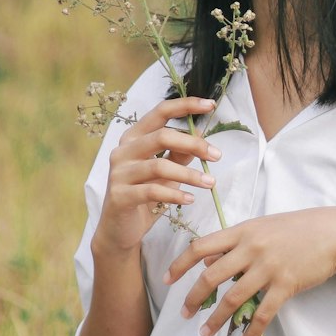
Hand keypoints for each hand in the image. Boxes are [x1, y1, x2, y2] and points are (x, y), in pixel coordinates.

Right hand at [93, 96, 221, 255]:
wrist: (119, 230)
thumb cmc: (144, 194)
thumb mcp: (166, 171)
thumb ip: (179, 152)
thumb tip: (200, 134)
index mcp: (134, 137)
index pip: (160, 112)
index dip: (185, 105)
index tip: (210, 105)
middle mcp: (123, 150)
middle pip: (162, 136)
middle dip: (193, 144)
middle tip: (217, 156)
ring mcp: (118, 173)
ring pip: (159, 166)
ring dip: (190, 174)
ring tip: (210, 183)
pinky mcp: (119, 196)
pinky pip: (152, 191)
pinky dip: (174, 194)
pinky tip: (190, 199)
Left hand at [163, 207, 335, 335]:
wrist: (335, 232)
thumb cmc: (298, 228)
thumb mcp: (263, 226)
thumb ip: (237, 241)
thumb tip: (208, 261)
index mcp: (243, 231)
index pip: (201, 246)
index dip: (180, 263)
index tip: (166, 279)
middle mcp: (251, 248)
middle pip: (211, 275)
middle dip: (194, 298)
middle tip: (184, 314)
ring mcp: (269, 267)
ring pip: (233, 298)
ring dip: (216, 319)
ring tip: (206, 333)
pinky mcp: (286, 284)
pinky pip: (263, 313)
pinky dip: (251, 331)